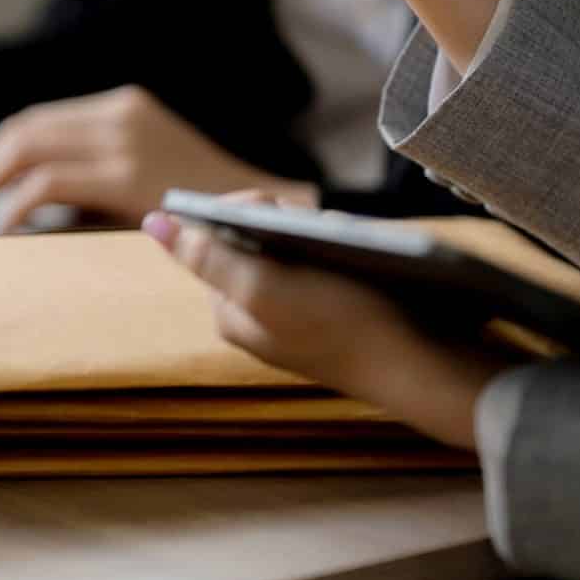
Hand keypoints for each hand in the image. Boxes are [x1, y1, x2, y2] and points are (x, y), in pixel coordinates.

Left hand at [0, 86, 316, 233]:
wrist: (270, 213)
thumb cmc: (205, 207)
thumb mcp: (144, 176)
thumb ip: (95, 175)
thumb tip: (26, 202)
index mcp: (123, 107)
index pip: (36, 120)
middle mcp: (119, 114)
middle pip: (21, 131)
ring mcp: (123, 140)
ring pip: (24, 150)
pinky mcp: (126, 176)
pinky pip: (46, 185)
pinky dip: (15, 209)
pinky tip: (6, 233)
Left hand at [142, 198, 507, 448]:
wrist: (425, 367)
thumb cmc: (345, 326)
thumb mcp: (266, 289)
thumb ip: (209, 257)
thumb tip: (154, 222)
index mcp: (230, 312)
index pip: (214, 238)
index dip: (243, 212)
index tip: (278, 211)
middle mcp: (258, 317)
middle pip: (257, 240)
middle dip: (290, 225)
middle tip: (321, 239)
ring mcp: (299, 317)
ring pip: (298, 248)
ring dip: (322, 236)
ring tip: (348, 255)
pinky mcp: (337, 314)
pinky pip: (330, 266)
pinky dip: (345, 253)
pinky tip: (367, 265)